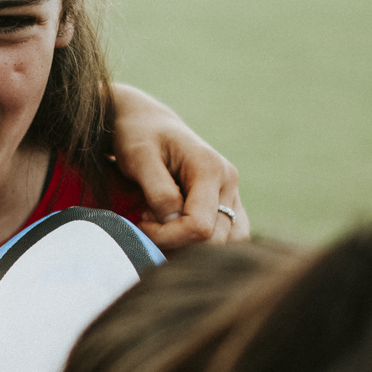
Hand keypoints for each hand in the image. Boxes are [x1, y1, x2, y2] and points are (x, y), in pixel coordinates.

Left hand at [107, 83, 246, 248]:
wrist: (148, 123)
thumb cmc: (139, 136)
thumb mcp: (139, 157)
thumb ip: (158, 190)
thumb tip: (174, 221)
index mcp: (210, 168)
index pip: (199, 226)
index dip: (167, 236)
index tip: (141, 222)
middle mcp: (229, 182)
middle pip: (216, 240)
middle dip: (177, 243)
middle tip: (149, 223)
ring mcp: (232, 193)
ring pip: (228, 243)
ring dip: (194, 248)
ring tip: (164, 229)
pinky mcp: (228, 203)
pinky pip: (227, 237)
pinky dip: (204, 244)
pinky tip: (177, 232)